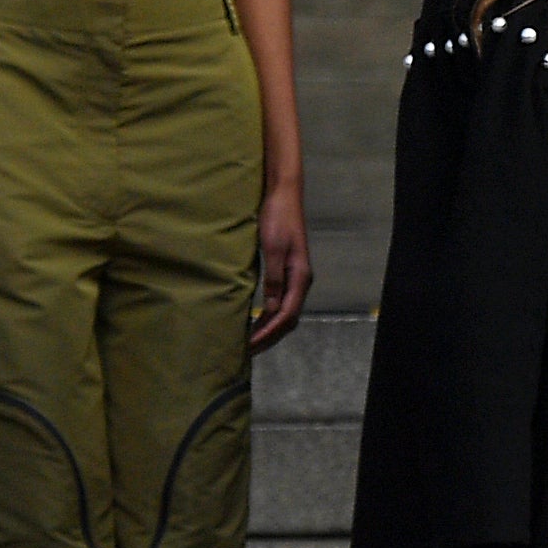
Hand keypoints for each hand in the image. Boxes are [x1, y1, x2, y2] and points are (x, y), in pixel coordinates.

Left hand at [245, 177, 313, 348]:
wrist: (282, 196)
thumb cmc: (277, 219)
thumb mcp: (273, 250)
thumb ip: (274, 280)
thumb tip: (269, 310)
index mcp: (300, 277)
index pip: (286, 315)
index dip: (268, 333)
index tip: (249, 345)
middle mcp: (301, 281)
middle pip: (288, 319)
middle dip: (269, 336)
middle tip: (246, 351)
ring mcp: (295, 277)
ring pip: (285, 312)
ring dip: (269, 328)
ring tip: (249, 340)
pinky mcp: (287, 272)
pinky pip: (280, 302)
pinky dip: (268, 315)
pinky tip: (256, 319)